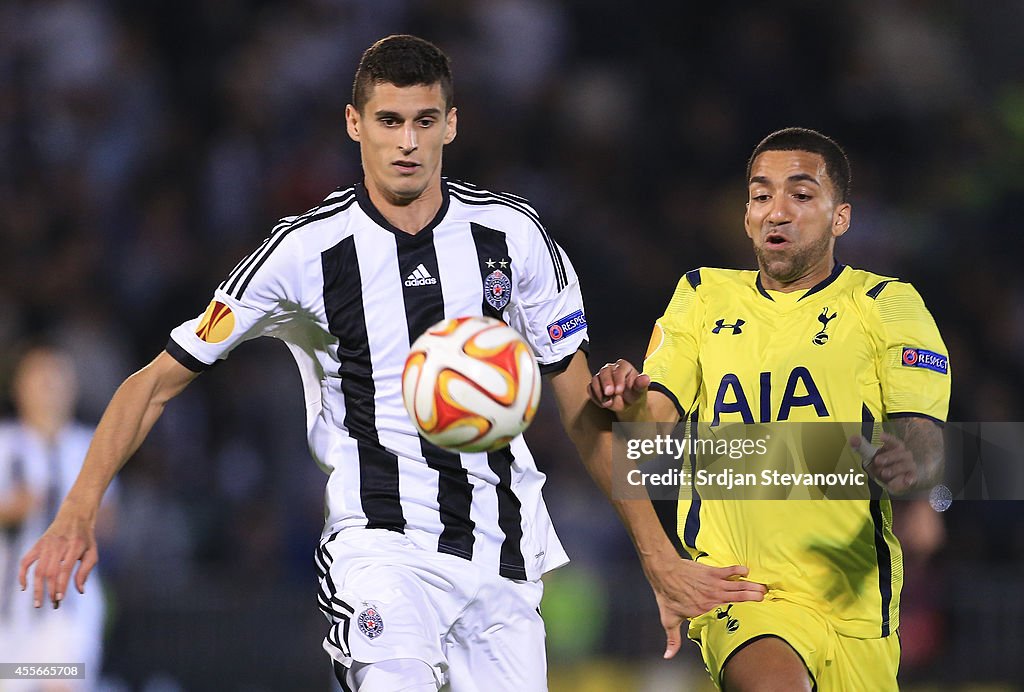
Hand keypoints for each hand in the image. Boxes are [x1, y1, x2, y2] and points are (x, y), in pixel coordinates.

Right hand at [19, 508, 97, 608]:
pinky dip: (22, 574)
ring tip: (38, 603)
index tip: (59, 599)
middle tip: (52, 604)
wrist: (75, 516)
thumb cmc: (85, 538)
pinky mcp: (37, 544)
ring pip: (38, 569)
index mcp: (75, 546)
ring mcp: (46, 544)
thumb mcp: (92, 552)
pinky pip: (25, 561)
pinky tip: (24, 587)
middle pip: (51, 572)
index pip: (65, 568)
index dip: (61, 585)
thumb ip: (85, 571)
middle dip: (50, 590)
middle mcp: (59, 545)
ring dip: (37, 588)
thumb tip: (80, 591)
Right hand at [588, 359, 650, 413]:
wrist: (628, 404)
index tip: (619, 390)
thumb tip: (645, 378)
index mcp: (624, 366)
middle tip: (609, 394)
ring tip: (607, 403)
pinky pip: (590, 388)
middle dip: (606, 383)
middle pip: (604, 371)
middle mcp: (611, 369)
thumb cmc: (634, 394)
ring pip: (595, 379)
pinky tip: (603, 404)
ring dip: (599, 392)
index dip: (618, 379)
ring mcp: (601, 376)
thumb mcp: (639, 391)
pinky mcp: (595, 385)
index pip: (619, 369)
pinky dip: (595, 397)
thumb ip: (641, 384)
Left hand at [642, 555, 766, 658]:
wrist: (664, 573)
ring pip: (736, 586)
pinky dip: (738, 570)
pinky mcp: (711, 572)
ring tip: (762, 588)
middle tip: (764, 598)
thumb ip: (673, 639)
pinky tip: (746, 570)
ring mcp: (713, 584)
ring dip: (750, 586)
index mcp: (705, 611)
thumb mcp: (669, 620)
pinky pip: (728, 570)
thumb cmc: (667, 595)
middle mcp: (713, 598)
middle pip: (737, 599)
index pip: (726, 615)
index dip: (739, 615)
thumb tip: (668, 656)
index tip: (751, 617)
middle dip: (752, 598)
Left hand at [851, 433, 916, 493]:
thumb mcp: (871, 457)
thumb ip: (862, 448)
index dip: (888, 438)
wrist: (898, 480)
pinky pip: (912, 478)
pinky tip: (906, 481)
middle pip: (899, 453)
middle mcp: (904, 455)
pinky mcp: (912, 477)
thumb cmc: (883, 465)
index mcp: (895, 447)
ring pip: (905, 465)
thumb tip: (853, 439)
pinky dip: (909, 479)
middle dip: (888, 457)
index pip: (894, 441)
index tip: (880, 436)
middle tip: (877, 461)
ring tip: (884, 473)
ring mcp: (910, 466)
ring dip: (894, 469)